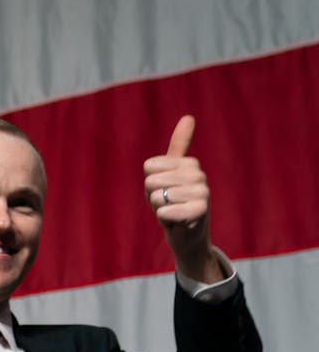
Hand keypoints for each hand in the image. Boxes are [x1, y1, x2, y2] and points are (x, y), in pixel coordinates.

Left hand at [143, 115, 222, 283]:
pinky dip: (164, 220)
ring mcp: (202, 193)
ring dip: (160, 209)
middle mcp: (199, 175)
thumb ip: (178, 146)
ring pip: (158, 197)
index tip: (164, 190)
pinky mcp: (200, 212)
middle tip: (168, 204)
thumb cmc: (174, 202)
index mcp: (189, 163)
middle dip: (154, 197)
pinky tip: (177, 222)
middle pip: (151, 181)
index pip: (149, 167)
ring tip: (173, 212)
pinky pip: (164, 212)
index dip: (150, 183)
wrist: (187, 235)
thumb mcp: (169, 174)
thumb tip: (189, 116)